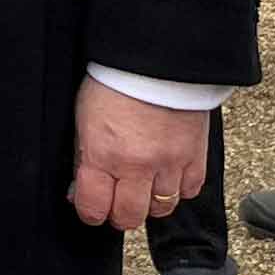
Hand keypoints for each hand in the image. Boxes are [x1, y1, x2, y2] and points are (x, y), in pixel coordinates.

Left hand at [69, 76, 208, 230]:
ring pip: (161, 209)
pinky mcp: (195, 156)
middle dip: (119, 213)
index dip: (90, 212)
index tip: (92, 206)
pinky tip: (168, 173)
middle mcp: (137, 165)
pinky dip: (178, 188)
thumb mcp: (84, 119)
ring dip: (150, 201)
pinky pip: (189, 191)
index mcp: (103, 154)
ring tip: (143, 184)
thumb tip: (79, 191)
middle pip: (129, 217)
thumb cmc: (116, 82)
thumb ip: (83, 158)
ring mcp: (169, 163)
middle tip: (117, 200)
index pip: (93, 208)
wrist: (157, 58)